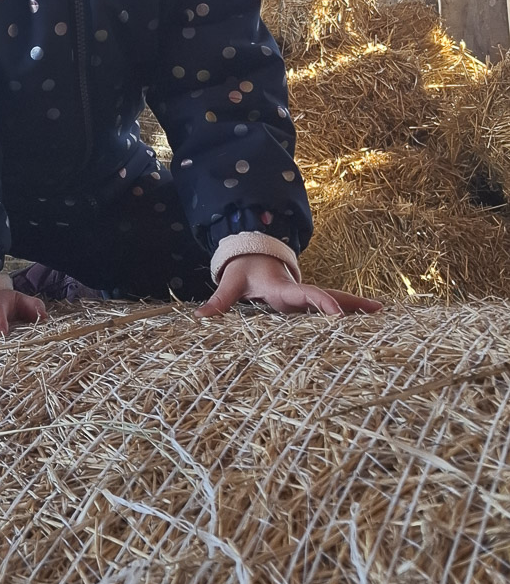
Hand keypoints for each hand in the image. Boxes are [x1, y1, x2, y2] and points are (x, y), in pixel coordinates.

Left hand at [194, 254, 381, 318]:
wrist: (251, 256)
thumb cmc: (243, 271)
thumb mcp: (231, 283)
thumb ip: (219, 300)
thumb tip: (200, 317)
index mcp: (282, 288)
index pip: (305, 295)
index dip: (321, 303)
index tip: (337, 314)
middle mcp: (299, 293)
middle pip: (330, 296)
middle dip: (353, 304)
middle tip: (380, 312)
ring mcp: (305, 299)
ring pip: (335, 301)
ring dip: (356, 309)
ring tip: (384, 318)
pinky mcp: (305, 305)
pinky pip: (329, 309)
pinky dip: (349, 316)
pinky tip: (367, 326)